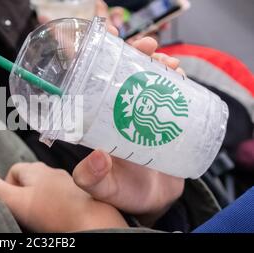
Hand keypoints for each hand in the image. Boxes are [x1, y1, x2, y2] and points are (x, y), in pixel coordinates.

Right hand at [0, 154, 127, 231]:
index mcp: (36, 169)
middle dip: (24, 192)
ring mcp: (70, 183)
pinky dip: (57, 204)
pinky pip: (63, 196)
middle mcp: (53, 172)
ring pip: (48, 187)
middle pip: (31, 178)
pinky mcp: (82, 196)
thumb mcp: (14, 199)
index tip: (11, 203)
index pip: (14, 171)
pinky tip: (57, 216)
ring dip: (41, 198)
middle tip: (25, 211)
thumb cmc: (51, 212)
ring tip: (41, 216)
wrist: (90, 224)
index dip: (8, 187)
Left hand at [70, 33, 185, 225]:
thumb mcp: (103, 187)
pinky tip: (179, 74)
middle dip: (135, 53)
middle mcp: (118, 111)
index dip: (100, 58)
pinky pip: (169, 92)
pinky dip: (175, 78)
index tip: (109, 37)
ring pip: (148, 78)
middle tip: (148, 46)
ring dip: (157, 62)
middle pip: (124, 73)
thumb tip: (97, 157)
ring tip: (168, 62)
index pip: (94, 82)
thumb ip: (92, 178)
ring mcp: (143, 112)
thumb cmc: (124, 192)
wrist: (156, 201)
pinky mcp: (164, 117)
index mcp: (97, 120)